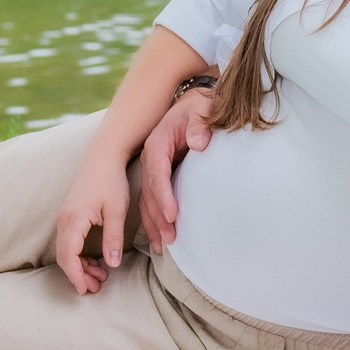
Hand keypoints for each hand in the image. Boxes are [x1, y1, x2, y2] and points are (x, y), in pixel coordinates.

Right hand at [51, 158, 131, 293]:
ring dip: (79, 266)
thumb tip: (111, 265)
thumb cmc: (111, 180)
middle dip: (78, 275)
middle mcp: (63, 219)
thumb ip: (113, 238)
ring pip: (65, 250)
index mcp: (74, 219)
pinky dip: (79, 254)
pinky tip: (95, 260)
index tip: (87, 290)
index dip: (76, 276)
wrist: (103, 156)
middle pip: (64, 256)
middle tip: (96, 288)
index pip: (68, 256)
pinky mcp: (69, 215)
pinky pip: (69, 241)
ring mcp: (64, 217)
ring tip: (99, 278)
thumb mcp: (117, 211)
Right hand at [136, 86, 214, 245]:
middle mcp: (150, 158)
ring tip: (164, 246)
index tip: (173, 215)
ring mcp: (151, 168)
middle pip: (150, 192)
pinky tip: (160, 238)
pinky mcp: (157, 176)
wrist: (193, 103)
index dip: (164, 195)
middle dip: (158, 217)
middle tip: (170, 238)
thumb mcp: (202, 109)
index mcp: (157, 143)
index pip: (158, 173)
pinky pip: (151, 201)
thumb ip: (200, 123)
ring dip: (154, 224)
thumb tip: (198, 142)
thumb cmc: (199, 107)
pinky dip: (154, 220)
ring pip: (147, 200)